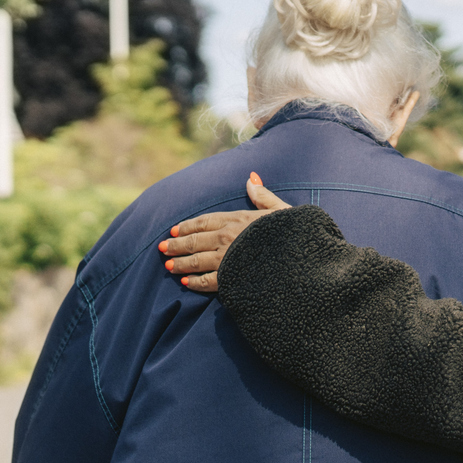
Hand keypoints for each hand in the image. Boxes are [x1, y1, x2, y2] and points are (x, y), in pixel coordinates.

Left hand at [160, 173, 291, 292]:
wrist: (300, 260)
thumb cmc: (294, 235)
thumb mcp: (281, 210)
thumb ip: (263, 197)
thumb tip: (251, 179)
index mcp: (238, 220)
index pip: (205, 221)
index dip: (187, 226)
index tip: (174, 230)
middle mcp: (228, 238)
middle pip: (195, 240)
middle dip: (176, 245)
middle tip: (162, 249)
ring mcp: (227, 259)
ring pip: (196, 261)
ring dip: (180, 263)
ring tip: (168, 266)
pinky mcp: (231, 279)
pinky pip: (208, 281)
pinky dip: (195, 282)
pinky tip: (186, 283)